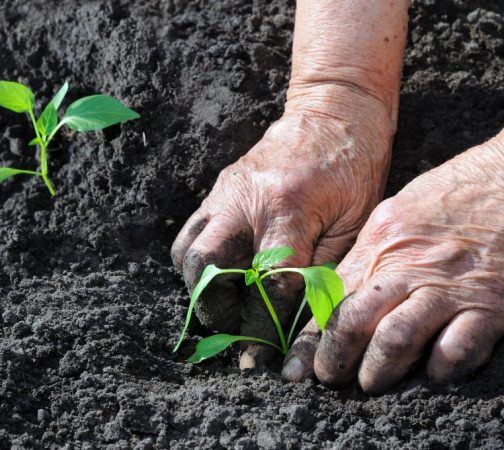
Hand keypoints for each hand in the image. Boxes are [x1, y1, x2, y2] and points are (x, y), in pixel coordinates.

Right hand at [172, 83, 395, 367]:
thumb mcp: (355, 222)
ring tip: (225, 304)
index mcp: (289, 209)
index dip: (263, 325)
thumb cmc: (354, 169)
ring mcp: (226, 192)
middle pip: (205, 264)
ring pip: (187, 249)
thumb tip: (299, 321)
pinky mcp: (218, 188)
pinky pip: (192, 232)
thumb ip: (324, 268)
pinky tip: (223, 273)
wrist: (333, 114)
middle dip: (214, 307)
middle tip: (233, 330)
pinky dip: (199, 262)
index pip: (267, 283)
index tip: (263, 355)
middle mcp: (247, 200)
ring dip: (199, 286)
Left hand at [283, 134, 503, 392]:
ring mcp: (449, 287)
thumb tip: (339, 294)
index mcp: (380, 244)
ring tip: (371, 382)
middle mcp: (408, 267)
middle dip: (334, 358)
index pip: (332, 297)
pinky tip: (433, 373)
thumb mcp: (396, 214)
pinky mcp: (490, 305)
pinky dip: (441, 366)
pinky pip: (458, 347)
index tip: (294, 366)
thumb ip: (369, 255)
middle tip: (328, 378)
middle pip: (355, 321)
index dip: (309, 337)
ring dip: (379, 369)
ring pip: (397, 338)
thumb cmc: (450, 196)